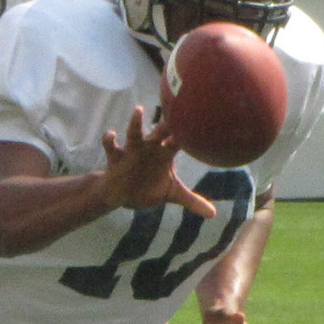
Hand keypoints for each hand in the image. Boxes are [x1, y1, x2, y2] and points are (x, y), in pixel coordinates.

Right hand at [94, 108, 216, 217]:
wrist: (122, 194)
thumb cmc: (149, 187)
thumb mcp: (171, 193)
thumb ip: (192, 201)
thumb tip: (213, 214)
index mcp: (166, 152)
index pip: (180, 137)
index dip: (188, 129)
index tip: (200, 117)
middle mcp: (150, 147)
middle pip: (160, 131)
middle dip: (167, 122)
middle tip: (176, 109)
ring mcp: (132, 150)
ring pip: (134, 133)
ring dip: (136, 123)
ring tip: (138, 110)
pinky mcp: (116, 158)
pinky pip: (111, 146)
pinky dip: (109, 140)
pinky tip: (111, 135)